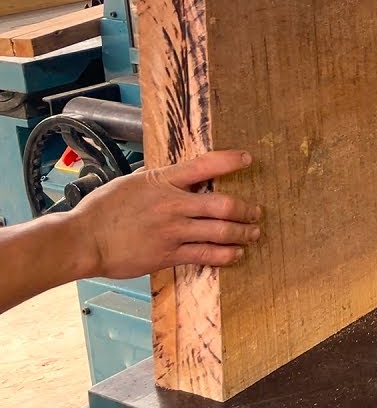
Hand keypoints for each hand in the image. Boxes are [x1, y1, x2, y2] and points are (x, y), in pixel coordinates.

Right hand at [69, 150, 263, 278]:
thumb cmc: (103, 209)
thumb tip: (180, 176)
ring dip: (243, 233)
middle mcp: (173, 205)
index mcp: (163, 181)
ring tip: (253, 233)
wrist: (83, 239)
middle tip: (257, 212)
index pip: (205, 165)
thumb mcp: (133, 183)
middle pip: (224, 205)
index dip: (230, 160)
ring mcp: (173, 231)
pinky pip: (205, 255)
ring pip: (220, 232)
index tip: (247, 158)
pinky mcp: (168, 255)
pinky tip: (235, 255)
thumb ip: (160, 180)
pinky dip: (226, 255)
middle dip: (247, 209)